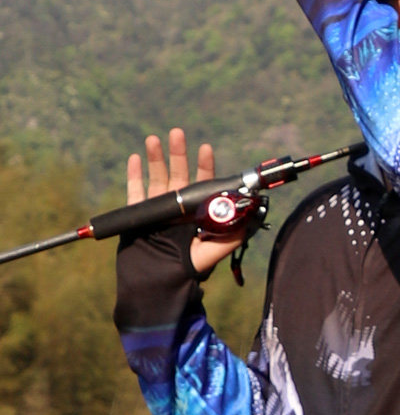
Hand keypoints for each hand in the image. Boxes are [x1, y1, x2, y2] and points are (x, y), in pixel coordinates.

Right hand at [127, 128, 242, 274]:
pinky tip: (135, 158)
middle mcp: (178, 206)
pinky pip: (135, 190)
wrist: (160, 281)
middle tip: (177, 132)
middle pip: (179, 173)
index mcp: (197, 211)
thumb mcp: (217, 250)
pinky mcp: (139, 214)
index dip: (205, 165)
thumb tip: (251, 212)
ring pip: (156, 176)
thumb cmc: (191, 268)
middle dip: (178, 152)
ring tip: (154, 138)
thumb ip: (234, 232)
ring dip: (155, 157)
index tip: (205, 149)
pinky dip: (134, 174)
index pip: (203, 183)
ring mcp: (158, 208)